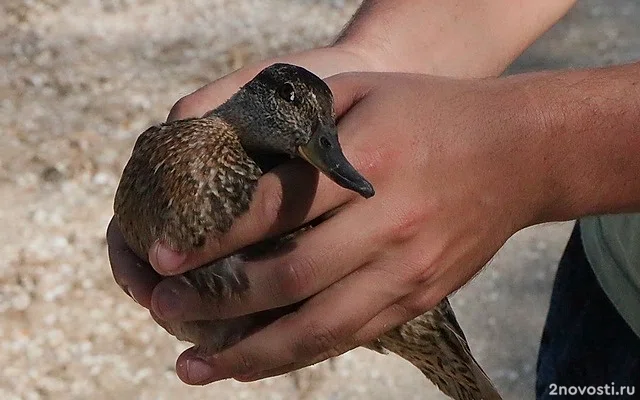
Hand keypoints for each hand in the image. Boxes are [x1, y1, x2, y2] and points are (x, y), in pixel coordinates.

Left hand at [110, 71, 547, 383]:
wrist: (520, 153)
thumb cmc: (430, 113)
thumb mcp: (362, 95)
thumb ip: (298, 125)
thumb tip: (227, 156)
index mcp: (370, 165)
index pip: (273, 210)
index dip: (211, 238)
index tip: (161, 256)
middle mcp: (390, 225)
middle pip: (287, 279)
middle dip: (215, 301)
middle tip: (162, 306)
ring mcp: (408, 269)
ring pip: (316, 328)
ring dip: (248, 354)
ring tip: (193, 366)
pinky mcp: (420, 296)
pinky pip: (350, 337)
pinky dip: (296, 355)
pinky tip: (256, 364)